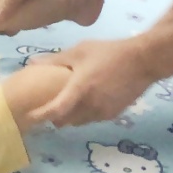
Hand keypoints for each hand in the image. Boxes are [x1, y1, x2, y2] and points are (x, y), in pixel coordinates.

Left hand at [29, 38, 156, 126]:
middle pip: (67, 121)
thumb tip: (32, 63)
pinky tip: (87, 100)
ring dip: (71, 116)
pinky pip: (94, 119)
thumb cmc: (108, 52)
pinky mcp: (114, 114)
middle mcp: (91, 106)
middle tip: (49, 106)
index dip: (41, 116)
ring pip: (81, 122)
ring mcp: (104, 112)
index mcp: (80, 90)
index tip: (29, 117)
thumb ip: (55, 60)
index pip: (56, 110)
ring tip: (68, 102)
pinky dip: (86, 114)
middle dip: (56, 117)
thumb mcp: (80, 51)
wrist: (142, 61)